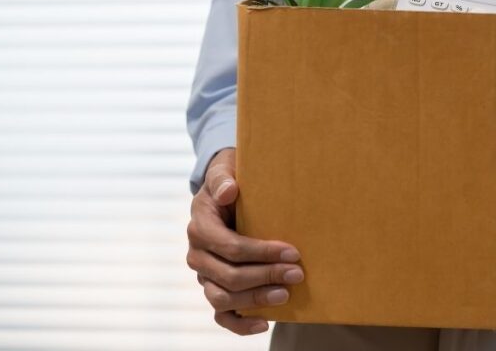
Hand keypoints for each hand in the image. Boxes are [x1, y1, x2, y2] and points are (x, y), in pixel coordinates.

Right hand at [186, 148, 304, 334]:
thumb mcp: (224, 171)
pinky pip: (221, 314)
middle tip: (297, 273)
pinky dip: (240, 324)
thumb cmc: (229, 182)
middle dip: (265, 276)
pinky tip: (264, 324)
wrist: (225, 194)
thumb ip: (223, 179)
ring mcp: (204, 275)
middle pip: (229, 276)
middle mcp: (198, 255)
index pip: (230, 247)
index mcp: (200, 227)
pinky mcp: (213, 288)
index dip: (261, 253)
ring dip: (255, 300)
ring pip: (222, 298)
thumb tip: (230, 191)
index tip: (292, 252)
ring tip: (285, 295)